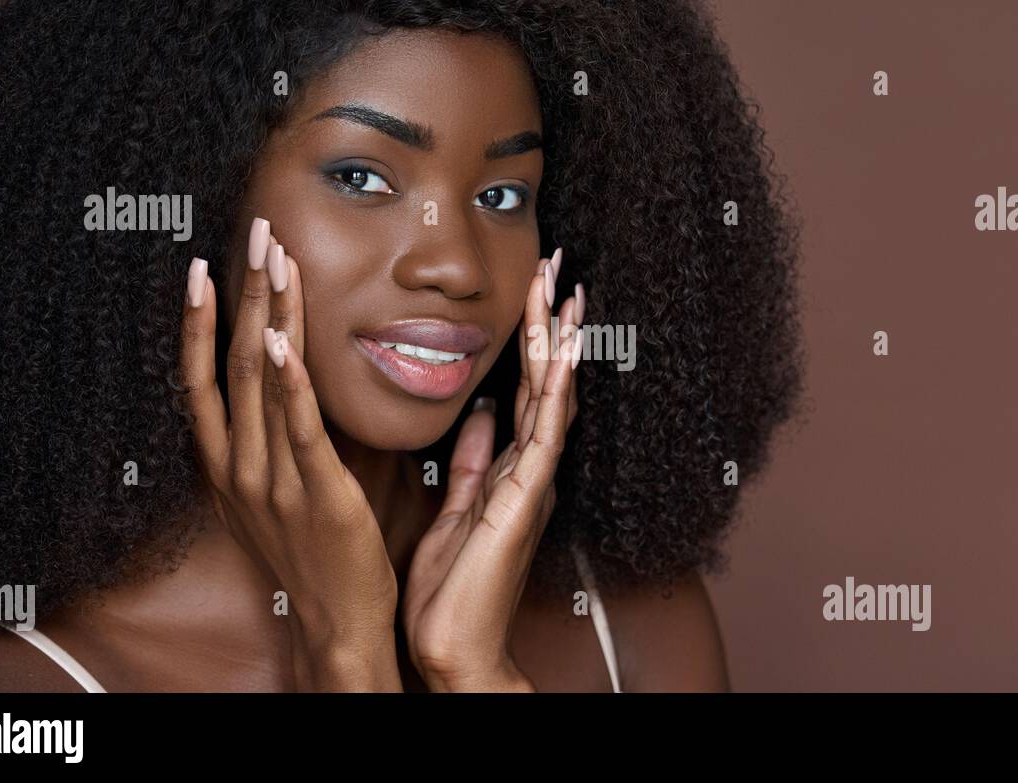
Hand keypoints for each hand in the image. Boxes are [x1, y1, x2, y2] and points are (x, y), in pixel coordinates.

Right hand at [178, 217, 399, 690]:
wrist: (337, 621)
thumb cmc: (316, 553)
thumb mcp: (277, 492)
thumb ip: (277, 439)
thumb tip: (289, 381)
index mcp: (227, 466)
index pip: (201, 380)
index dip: (200, 323)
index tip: (205, 268)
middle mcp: (238, 467)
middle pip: (234, 364)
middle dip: (245, 295)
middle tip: (257, 234)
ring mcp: (272, 480)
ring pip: (263, 382)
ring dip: (270, 314)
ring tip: (276, 259)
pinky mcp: (316, 493)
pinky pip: (298, 428)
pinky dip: (290, 380)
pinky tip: (288, 338)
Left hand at [402, 249, 583, 691]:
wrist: (454, 645)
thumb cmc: (453, 588)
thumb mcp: (457, 506)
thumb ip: (473, 459)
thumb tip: (483, 411)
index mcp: (511, 467)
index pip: (524, 387)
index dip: (530, 337)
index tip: (535, 289)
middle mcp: (530, 467)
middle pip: (543, 379)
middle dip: (551, 321)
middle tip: (558, 264)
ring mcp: (533, 480)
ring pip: (550, 394)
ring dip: (557, 340)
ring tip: (565, 287)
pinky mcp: (526, 497)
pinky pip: (543, 431)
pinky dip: (554, 388)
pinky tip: (561, 351)